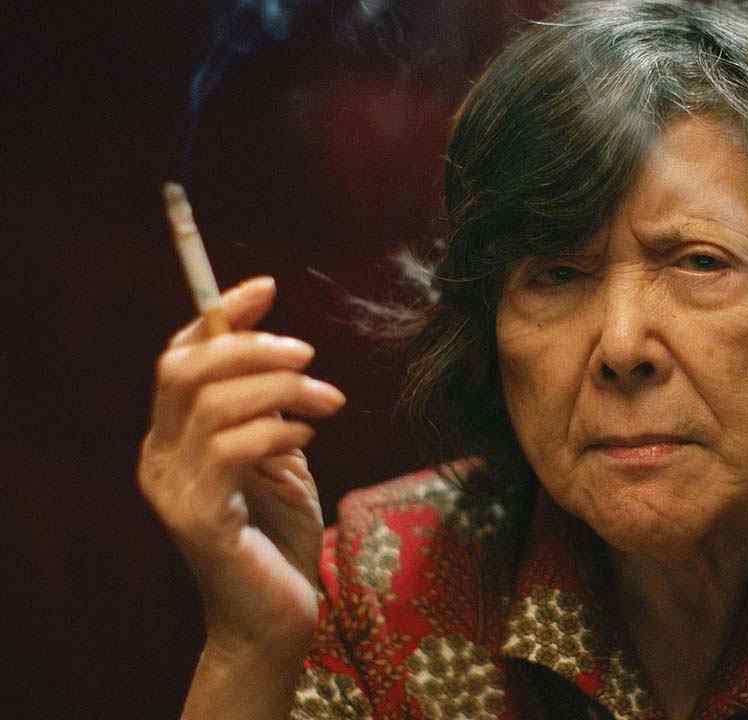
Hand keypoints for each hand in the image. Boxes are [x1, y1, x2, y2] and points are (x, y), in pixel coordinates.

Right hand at [139, 277, 345, 661]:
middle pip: (186, 369)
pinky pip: (232, 447)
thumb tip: (286, 350)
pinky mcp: (198, 518)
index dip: (219, 315)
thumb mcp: (279, 457)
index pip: (179, 357)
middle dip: (252, 346)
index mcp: (172, 438)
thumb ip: (270, 409)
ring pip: (213, 402)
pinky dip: (278, 429)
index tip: (267, 288)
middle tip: (310, 355)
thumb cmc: (280, 537)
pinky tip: (308, 438)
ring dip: (282, 389)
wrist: (276, 615)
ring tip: (328, 402)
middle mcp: (159, 459)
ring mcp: (172, 489)